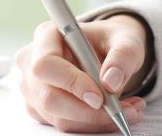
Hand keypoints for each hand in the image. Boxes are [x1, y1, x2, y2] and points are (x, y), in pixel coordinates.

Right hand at [16, 14, 151, 132]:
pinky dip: (92, 124)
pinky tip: (113, 111)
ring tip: (128, 109)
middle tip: (120, 110)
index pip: (46, 64)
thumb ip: (123, 55)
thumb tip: (111, 81)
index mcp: (47, 36)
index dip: (71, 83)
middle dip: (88, 112)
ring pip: (59, 117)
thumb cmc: (112, 41)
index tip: (100, 97)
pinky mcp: (41, 108)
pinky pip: (65, 124)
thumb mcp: (127, 40)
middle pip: (49, 98)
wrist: (108, 51)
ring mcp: (33, 88)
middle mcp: (32, 62)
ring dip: (96, 120)